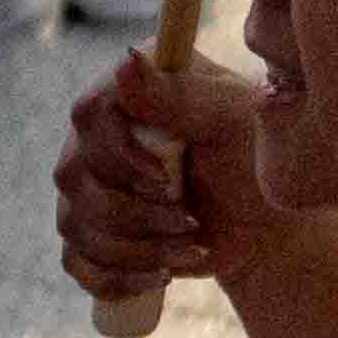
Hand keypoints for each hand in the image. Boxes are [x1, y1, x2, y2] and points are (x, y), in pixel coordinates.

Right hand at [52, 40, 305, 326]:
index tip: (166, 180)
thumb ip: (178, 94)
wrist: (261, 222)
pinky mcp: (90, 232)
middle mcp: (97, 134)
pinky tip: (162, 273)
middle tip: (190, 218)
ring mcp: (87, 185)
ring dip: (138, 248)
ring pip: (76, 225)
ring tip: (189, 242)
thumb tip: (125, 60)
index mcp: (130, 90)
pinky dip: (122, 278)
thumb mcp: (229, 121)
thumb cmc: (253, 156)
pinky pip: (78, 264)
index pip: (89, 113)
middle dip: (137, 211)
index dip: (120, 155)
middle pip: (75, 175)